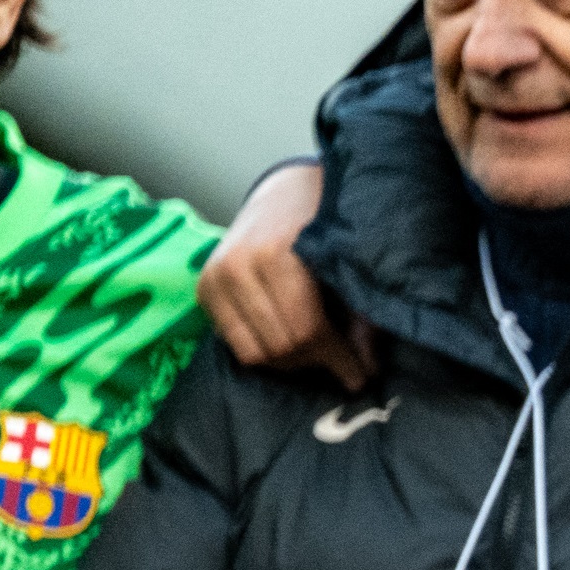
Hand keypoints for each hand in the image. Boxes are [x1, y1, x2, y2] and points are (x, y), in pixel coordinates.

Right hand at [198, 160, 376, 390]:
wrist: (285, 191)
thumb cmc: (325, 226)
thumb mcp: (351, 266)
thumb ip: (360, 318)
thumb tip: (366, 372)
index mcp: (277, 254)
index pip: (306, 330)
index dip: (337, 360)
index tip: (361, 379)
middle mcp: (238, 266)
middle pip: (280, 346)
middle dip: (316, 362)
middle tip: (342, 362)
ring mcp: (215, 277)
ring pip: (254, 352)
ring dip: (289, 362)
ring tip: (316, 350)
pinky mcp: (203, 288)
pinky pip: (233, 343)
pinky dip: (263, 350)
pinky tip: (287, 338)